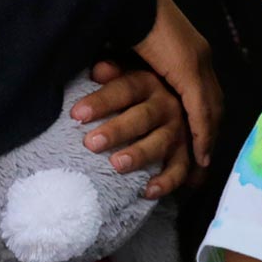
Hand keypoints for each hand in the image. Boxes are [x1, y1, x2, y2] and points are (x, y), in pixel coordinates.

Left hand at [71, 61, 189, 198]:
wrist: (175, 94)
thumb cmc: (137, 86)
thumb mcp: (127, 70)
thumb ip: (113, 70)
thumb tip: (98, 69)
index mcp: (150, 81)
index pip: (124, 90)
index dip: (101, 101)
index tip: (76, 114)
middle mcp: (167, 104)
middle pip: (143, 116)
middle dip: (117, 130)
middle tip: (92, 143)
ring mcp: (178, 128)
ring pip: (161, 141)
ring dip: (140, 154)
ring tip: (117, 165)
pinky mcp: (185, 150)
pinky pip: (181, 167)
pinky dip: (167, 181)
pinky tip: (148, 192)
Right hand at [131, 0, 222, 168]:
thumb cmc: (121, 18)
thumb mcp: (134, 52)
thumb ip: (140, 69)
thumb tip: (128, 80)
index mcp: (191, 49)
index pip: (206, 89)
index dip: (205, 116)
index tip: (202, 139)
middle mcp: (201, 55)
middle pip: (216, 102)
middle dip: (212, 130)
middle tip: (206, 158)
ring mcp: (198, 60)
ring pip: (213, 109)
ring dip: (209, 138)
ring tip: (202, 164)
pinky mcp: (189, 67)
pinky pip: (200, 109)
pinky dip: (202, 133)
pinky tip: (199, 154)